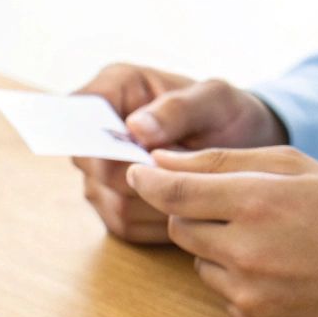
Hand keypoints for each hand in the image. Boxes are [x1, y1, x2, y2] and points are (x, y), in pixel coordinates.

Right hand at [71, 63, 286, 244]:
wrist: (239, 148)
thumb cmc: (225, 115)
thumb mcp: (215, 100)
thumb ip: (177, 109)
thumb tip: (135, 129)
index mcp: (112, 90)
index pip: (78, 112)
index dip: (97, 133)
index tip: (137, 146)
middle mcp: (95, 136)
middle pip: (97, 167)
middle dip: (146, 174)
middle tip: (188, 167)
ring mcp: (98, 176)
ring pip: (114, 202)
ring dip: (159, 200)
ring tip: (194, 183)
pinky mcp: (111, 208)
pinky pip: (126, 225)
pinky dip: (160, 221)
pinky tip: (187, 204)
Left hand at [128, 147, 317, 316]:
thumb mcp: (293, 167)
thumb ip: (221, 161)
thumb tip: (157, 163)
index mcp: (256, 203)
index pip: (173, 193)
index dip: (148, 181)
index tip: (137, 174)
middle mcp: (247, 252)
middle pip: (180, 228)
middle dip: (194, 214)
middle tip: (238, 209)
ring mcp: (250, 294)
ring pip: (198, 264)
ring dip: (219, 251)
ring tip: (273, 245)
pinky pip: (223, 296)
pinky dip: (239, 283)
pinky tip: (282, 275)